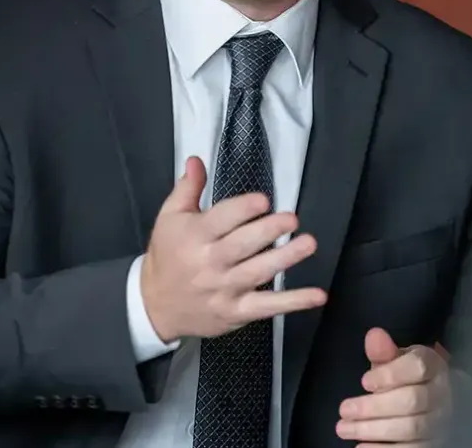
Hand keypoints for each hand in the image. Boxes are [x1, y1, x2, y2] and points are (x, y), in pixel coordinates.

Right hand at [139, 156, 326, 341]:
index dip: (243, 209)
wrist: (155, 305)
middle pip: (243, 245)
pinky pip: (267, 307)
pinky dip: (293, 302)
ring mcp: (224, 289)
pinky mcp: (236, 311)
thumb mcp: (169, 217)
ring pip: (258, 272)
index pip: (221, 220)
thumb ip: (187, 188)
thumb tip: (197, 160)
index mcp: (194, 236)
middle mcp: (210, 263)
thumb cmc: (167, 256)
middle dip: (269, 231)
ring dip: (286, 258)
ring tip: (308, 243)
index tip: (263, 200)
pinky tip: (316, 295)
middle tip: (292, 219)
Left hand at [335, 328, 450, 444]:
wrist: (434, 402)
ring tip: (344, 428)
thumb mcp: (396, 362)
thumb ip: (384, 352)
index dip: (390, 375)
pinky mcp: (435, 443)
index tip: (364, 382)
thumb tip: (374, 336)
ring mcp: (441, 422)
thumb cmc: (408, 378)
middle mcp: (443, 394)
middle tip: (344, 409)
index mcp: (434, 366)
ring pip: (411, 428)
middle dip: (374, 406)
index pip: (418, 367)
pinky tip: (361, 447)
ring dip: (373, 430)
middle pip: (411, 400)